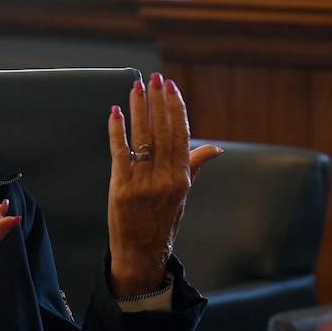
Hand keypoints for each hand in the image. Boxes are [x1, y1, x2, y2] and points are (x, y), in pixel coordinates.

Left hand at [105, 73, 221, 297]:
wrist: (142, 252)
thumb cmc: (162, 222)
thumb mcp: (183, 195)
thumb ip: (194, 166)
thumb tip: (215, 150)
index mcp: (182, 178)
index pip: (181, 134)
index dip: (175, 108)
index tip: (171, 87)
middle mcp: (165, 178)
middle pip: (162, 131)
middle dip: (158, 102)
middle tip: (154, 78)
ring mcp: (143, 183)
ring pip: (142, 138)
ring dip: (139, 109)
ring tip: (137, 87)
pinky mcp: (121, 188)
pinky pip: (120, 153)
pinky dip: (118, 131)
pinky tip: (116, 113)